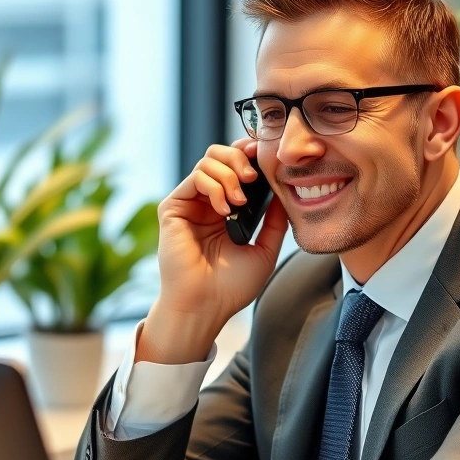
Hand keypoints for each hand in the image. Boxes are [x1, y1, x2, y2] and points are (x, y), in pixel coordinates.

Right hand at [136, 139, 288, 363]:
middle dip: (240, 158)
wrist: (206, 305)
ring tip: (239, 202)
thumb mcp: (265, 249)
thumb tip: (286, 192)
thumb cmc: (232, 286)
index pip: (236, 167)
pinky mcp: (173, 207)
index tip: (266, 157)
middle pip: (220, 154)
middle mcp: (206, 201)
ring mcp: (189, 203)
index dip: (249, 155)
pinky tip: (224, 210)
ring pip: (208, 161)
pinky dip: (214, 186)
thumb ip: (275, 221)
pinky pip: (196, 177)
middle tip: (252, 177)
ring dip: (229, 175)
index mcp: (227, 208)